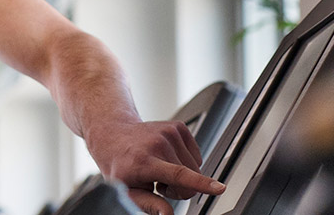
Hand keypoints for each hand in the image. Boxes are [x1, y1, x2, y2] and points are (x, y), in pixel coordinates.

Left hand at [84, 119, 223, 214]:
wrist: (114, 134)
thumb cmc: (120, 165)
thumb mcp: (126, 190)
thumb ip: (148, 205)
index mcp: (144, 161)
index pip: (178, 174)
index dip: (201, 184)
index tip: (219, 188)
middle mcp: (157, 143)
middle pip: (190, 180)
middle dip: (179, 189)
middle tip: (158, 183)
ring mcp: (169, 132)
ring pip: (196, 169)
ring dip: (182, 175)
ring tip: (160, 169)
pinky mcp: (178, 127)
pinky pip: (196, 156)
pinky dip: (185, 161)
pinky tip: (167, 158)